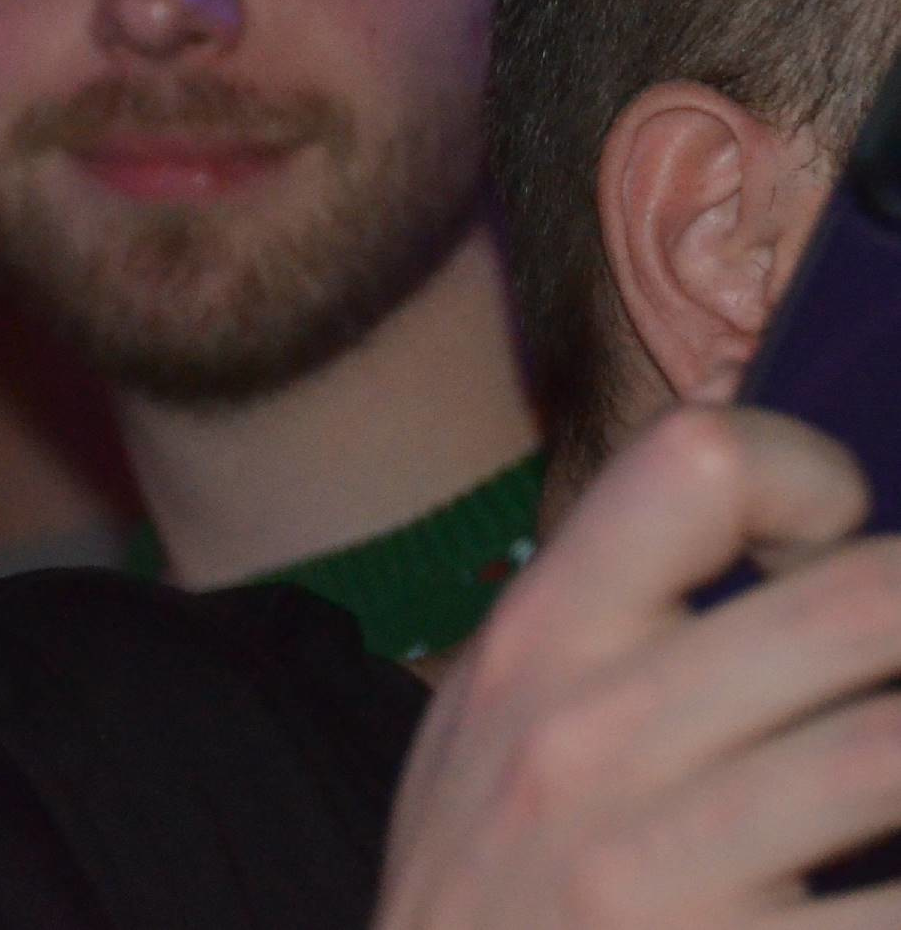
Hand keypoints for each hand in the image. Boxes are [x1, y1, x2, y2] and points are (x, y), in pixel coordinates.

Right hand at [375, 406, 900, 926]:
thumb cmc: (488, 888)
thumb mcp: (490, 726)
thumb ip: (602, 624)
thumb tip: (782, 525)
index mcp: (536, 643)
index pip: (697, 465)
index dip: (806, 480)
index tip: (826, 551)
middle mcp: (590, 742)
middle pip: (863, 605)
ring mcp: (657, 874)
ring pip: (892, 752)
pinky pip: (893, 911)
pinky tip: (893, 878)